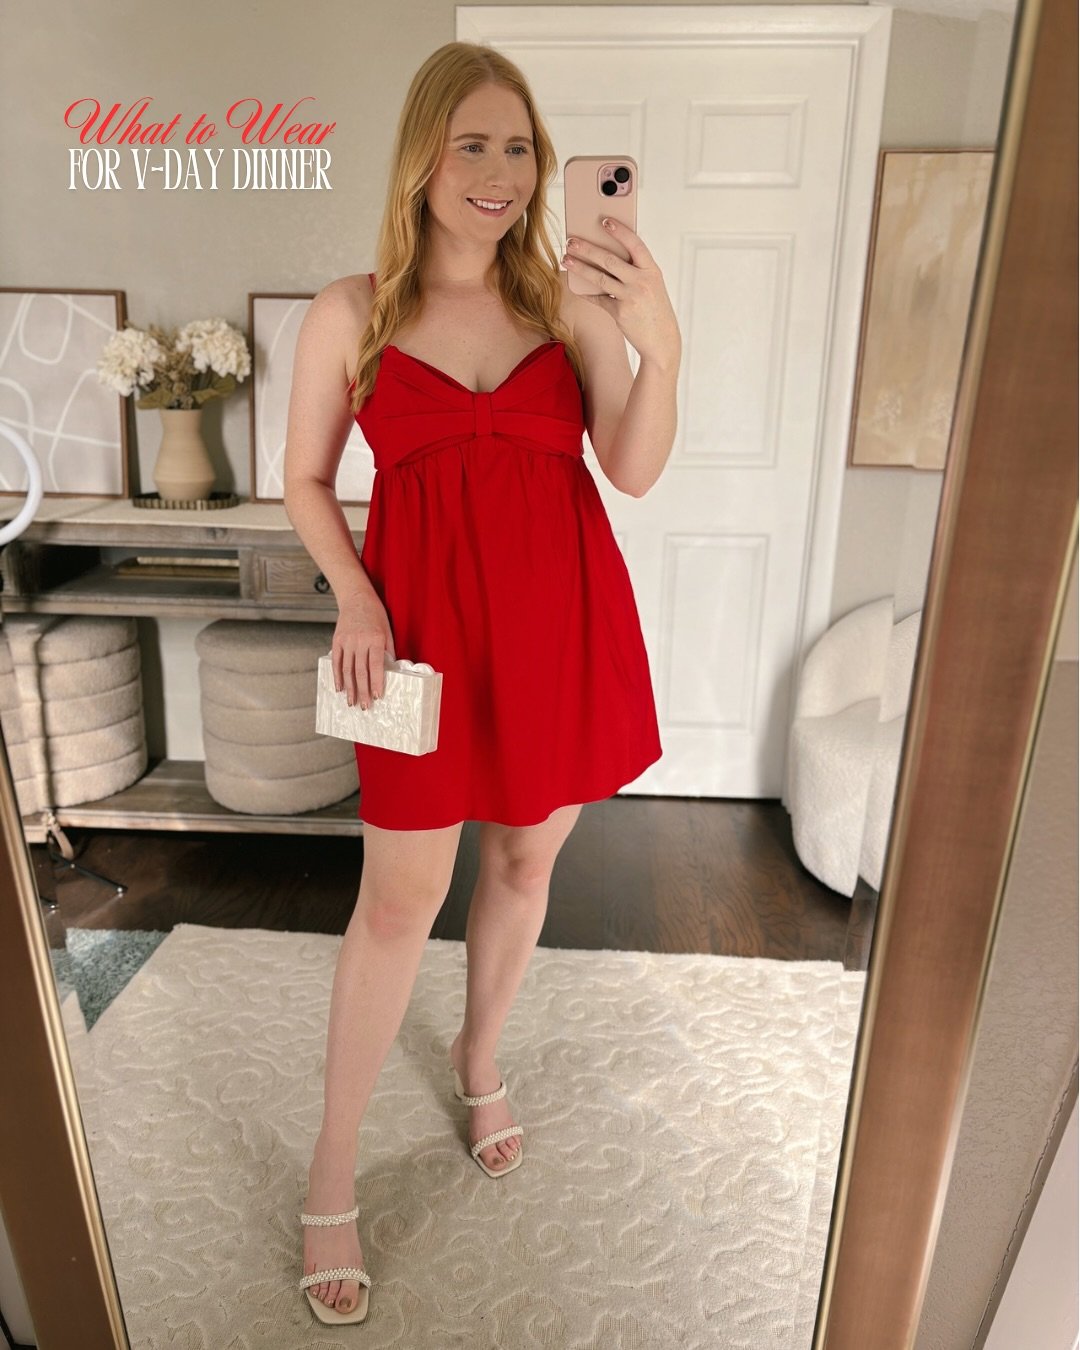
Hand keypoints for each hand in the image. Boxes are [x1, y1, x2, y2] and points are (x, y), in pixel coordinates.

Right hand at [334, 592, 395, 708]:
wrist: (356, 598)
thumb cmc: (376, 615)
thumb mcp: (388, 630)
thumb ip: (387, 650)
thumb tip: (389, 671)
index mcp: (375, 639)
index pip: (376, 666)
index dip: (376, 682)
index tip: (378, 696)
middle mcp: (360, 641)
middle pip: (361, 671)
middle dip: (363, 691)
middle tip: (365, 707)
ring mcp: (347, 642)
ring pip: (348, 670)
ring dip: (350, 688)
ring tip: (351, 702)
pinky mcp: (337, 641)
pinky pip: (337, 662)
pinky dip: (337, 676)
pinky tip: (339, 688)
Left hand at [562, 218, 680, 367]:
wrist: (662, 341)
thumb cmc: (655, 309)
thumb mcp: (652, 285)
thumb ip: (635, 270)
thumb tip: (606, 255)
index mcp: (652, 270)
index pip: (635, 244)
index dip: (620, 231)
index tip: (604, 221)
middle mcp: (642, 281)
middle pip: (610, 259)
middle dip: (588, 248)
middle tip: (571, 240)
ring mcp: (630, 297)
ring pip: (599, 278)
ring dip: (580, 267)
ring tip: (566, 258)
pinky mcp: (620, 312)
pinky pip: (598, 299)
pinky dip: (586, 293)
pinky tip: (575, 286)